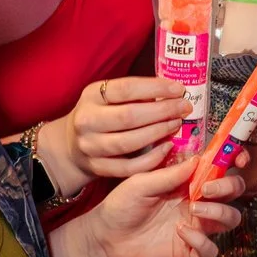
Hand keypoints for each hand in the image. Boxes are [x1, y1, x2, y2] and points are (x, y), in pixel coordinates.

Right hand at [51, 76, 190, 189]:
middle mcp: (87, 120)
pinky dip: (151, 159)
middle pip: (128, 116)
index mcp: (91, 95)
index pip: (125, 88)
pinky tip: (167, 148)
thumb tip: (173, 92)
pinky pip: (128, 167)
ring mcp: (90, 146)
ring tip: (176, 124)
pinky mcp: (96, 167)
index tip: (179, 89)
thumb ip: (134, 95)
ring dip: (158, 133)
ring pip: (128, 142)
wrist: (71, 145)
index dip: (155, 88)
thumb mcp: (108, 98)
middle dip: (162, 112)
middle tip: (184, 108)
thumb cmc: (101, 115)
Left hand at [84, 153, 245, 256]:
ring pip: (230, 219)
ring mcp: (196, 225)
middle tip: (207, 188)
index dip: (236, 160)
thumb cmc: (121, 206)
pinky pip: (210, 249)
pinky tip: (181, 233)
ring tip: (194, 209)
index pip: (221, 166)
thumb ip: (169, 174)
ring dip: (220, 212)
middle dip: (228, 186)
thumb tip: (197, 159)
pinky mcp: (189, 249)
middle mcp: (197, 200)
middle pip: (233, 191)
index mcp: (187, 179)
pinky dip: (202, 241)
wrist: (106, 240)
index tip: (238, 159)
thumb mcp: (140, 183)